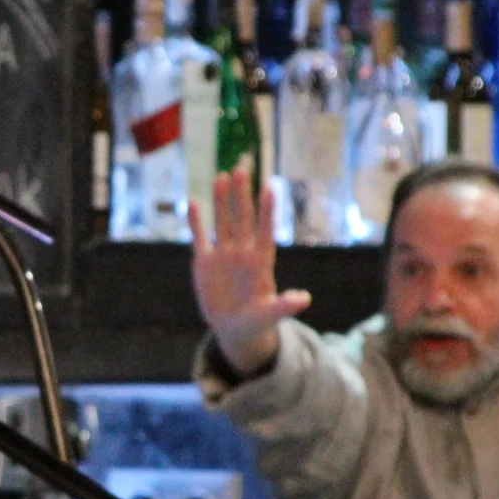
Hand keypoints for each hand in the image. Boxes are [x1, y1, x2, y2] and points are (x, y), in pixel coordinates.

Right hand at [188, 163, 310, 377]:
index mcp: (260, 262)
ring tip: (221, 176)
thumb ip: (284, 305)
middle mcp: (242, 253)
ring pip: (222, 222)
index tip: (270, 188)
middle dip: (242, 195)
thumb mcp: (270, 315)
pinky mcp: (205, 263)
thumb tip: (305, 299)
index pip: (264, 231)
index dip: (267, 211)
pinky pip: (200, 238)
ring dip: (221, 200)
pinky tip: (193, 203)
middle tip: (242, 169)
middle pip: (242, 218)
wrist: (233, 329)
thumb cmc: (257, 322)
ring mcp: (223, 255)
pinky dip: (196, 222)